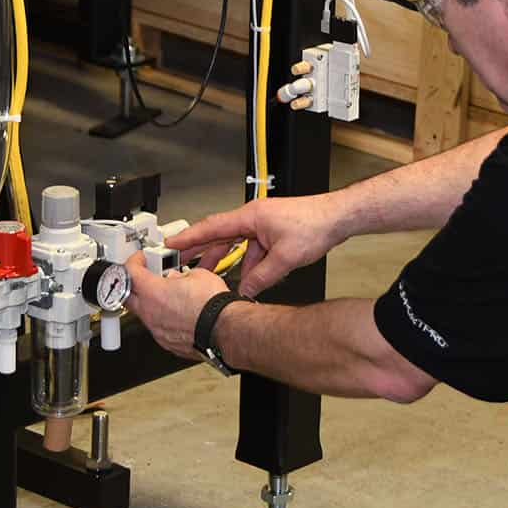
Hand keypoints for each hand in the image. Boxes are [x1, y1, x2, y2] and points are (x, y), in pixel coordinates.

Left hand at [124, 250, 227, 359]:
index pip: (130, 272)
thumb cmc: (213, 305)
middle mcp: (150, 313)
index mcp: (153, 292)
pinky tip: (178, 313)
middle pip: (127, 295)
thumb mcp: (197, 274)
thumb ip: (179, 275)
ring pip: (143, 314)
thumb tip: (177, 278)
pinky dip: (163, 318)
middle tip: (145, 275)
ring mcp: (157, 330)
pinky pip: (158, 328)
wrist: (225, 329)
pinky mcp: (167, 342)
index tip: (140, 259)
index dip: (134, 261)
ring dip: (149, 302)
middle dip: (134, 283)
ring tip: (166, 295)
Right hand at [165, 195, 347, 297]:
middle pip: (219, 236)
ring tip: (212, 276)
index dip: (188, 238)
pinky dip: (249, 264)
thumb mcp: (285, 258)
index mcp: (250, 216)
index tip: (170, 244)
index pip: (211, 228)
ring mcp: (263, 224)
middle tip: (179, 261)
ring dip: (228, 261)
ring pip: (238, 245)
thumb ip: (262, 277)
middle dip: (200, 250)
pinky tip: (249, 279)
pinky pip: (254, 249)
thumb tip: (246, 291)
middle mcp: (253, 217)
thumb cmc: (315, 224)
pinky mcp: (273, 231)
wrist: (338, 217)